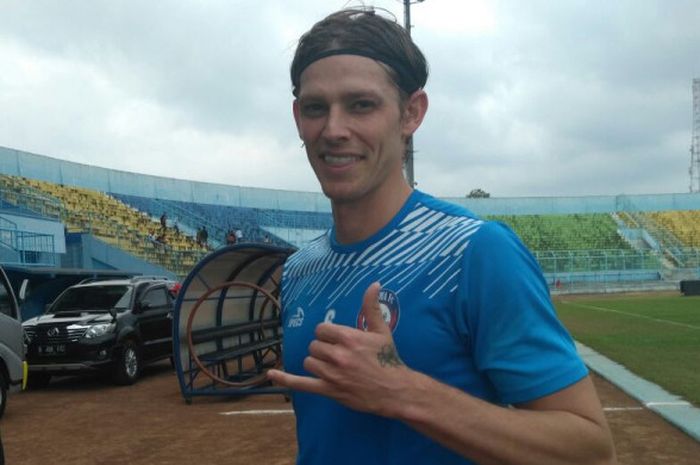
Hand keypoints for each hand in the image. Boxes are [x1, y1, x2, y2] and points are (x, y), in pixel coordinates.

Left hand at [267, 282, 409, 416]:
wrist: (394, 390)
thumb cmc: (388, 358)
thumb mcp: (381, 330)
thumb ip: (372, 306)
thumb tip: (374, 283)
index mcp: (348, 337)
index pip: (321, 329)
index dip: (327, 334)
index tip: (336, 339)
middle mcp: (338, 355)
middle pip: (314, 346)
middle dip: (323, 348)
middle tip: (338, 354)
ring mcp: (332, 374)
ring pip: (309, 361)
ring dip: (317, 362)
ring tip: (332, 366)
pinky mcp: (329, 390)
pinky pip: (302, 383)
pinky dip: (285, 379)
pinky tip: (271, 374)